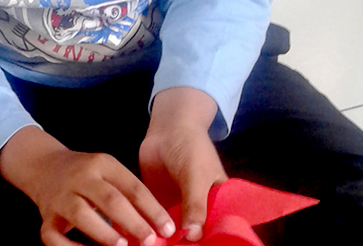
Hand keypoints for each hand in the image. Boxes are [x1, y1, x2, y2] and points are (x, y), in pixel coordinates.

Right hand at [0, 126, 175, 245]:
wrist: (44, 166)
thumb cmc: (87, 174)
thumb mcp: (108, 173)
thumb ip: (129, 195)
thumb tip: (157, 227)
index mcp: (102, 164)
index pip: (132, 186)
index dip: (152, 209)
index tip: (168, 228)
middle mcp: (81, 178)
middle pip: (109, 199)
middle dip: (132, 221)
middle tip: (150, 240)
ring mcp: (61, 197)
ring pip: (81, 214)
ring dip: (103, 232)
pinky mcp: (45, 216)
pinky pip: (54, 236)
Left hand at [139, 87, 228, 241]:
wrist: (167, 128)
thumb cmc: (191, 148)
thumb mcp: (196, 176)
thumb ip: (196, 205)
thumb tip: (193, 236)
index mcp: (217, 203)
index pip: (217, 228)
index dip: (211, 240)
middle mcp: (199, 209)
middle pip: (195, 234)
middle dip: (187, 244)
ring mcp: (178, 207)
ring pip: (175, 231)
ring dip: (168, 240)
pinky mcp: (157, 204)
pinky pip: (155, 221)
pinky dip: (151, 230)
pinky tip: (145, 239)